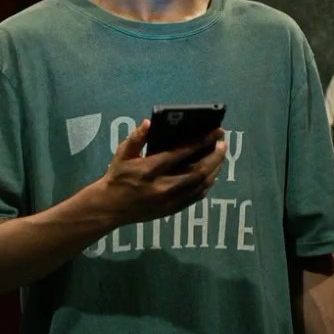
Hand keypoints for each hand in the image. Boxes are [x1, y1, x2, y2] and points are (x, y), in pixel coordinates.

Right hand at [100, 119, 225, 225]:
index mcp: (149, 169)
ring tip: (220, 155)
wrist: (110, 207)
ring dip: (214, 169)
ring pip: (200, 185)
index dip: (201, 141)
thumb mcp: (122, 154)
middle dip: (214, 156)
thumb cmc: (118, 176)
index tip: (215, 132)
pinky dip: (207, 184)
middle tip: (223, 143)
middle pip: (197, 172)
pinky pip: (196, 197)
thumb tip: (149, 122)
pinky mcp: (172, 210)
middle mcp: (162, 187)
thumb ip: (136, 138)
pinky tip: (212, 174)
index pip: (181, 153)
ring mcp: (169, 201)